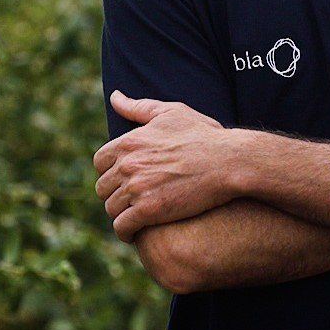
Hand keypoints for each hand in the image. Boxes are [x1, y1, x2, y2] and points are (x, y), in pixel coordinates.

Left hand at [93, 90, 244, 242]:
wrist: (229, 161)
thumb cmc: (204, 136)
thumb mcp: (171, 113)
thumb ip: (139, 107)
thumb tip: (114, 97)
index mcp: (129, 141)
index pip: (100, 161)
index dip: (111, 171)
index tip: (124, 179)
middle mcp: (128, 164)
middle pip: (103, 187)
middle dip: (115, 194)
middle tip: (132, 200)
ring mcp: (137, 188)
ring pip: (111, 209)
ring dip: (122, 214)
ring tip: (135, 217)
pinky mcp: (149, 210)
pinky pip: (122, 227)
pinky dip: (126, 232)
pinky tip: (135, 233)